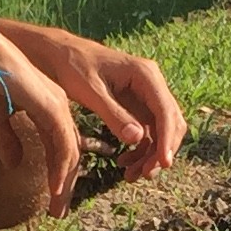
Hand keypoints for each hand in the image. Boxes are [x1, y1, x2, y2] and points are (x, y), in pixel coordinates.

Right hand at [0, 36, 76, 207]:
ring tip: (56, 206)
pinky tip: (55, 187)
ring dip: (64, 182)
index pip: (60, 148)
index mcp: (48, 109)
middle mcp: (58, 108)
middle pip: (70, 153)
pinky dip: (61, 167)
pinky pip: (63, 143)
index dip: (57, 174)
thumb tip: (13, 164)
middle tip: (58, 211)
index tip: (51, 198)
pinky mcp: (52, 106)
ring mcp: (57, 106)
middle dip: (64, 184)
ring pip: (70, 152)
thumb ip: (7, 140)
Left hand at [6, 23, 185, 180]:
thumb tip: (137, 138)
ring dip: (151, 155)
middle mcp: (152, 83)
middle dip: (161, 151)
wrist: (60, 54)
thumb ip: (113, 114)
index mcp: (145, 74)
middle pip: (170, 122)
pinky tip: (124, 163)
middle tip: (144, 175)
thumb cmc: (72, 67)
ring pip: (161, 130)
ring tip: (131, 176)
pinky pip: (147, 132)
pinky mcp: (136, 106)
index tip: (163, 164)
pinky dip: (140, 150)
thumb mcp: (90, 92)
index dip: (167, 139)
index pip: (165, 111)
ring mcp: (146, 95)